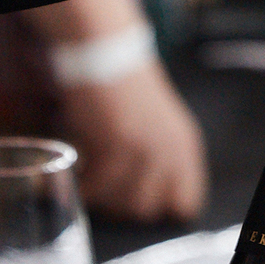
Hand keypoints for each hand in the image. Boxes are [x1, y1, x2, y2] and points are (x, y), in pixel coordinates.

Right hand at [60, 60, 207, 222]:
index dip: (159, 207)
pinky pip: (97, 188)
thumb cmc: (124, 89)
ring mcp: (146, 151)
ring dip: (102, 196)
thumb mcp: (158, 125)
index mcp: (185, 147)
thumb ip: (159, 161)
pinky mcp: (117, 146)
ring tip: (90, 175)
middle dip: (122, 204)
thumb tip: (143, 200)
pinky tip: (78, 169)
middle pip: (147, 210)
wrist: (105, 53)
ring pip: (121, 204)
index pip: (185, 203)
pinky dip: (84, 185)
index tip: (134, 199)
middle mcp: (172, 152)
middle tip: (103, 186)